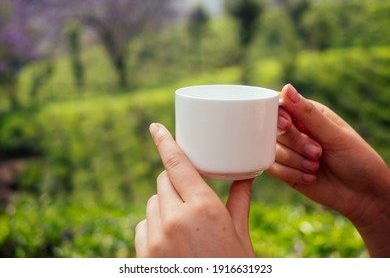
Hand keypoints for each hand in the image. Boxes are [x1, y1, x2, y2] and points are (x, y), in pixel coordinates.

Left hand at [135, 123, 255, 256]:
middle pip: (164, 182)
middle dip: (176, 183)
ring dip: (165, 206)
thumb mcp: (241, 234)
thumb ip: (239, 201)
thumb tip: (247, 176)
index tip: (155, 127)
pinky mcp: (144, 255)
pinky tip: (171, 240)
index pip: (178, 164)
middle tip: (191, 198)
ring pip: (152, 204)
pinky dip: (154, 227)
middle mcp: (176, 219)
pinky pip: (143, 226)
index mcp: (204, 208)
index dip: (165, 142)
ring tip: (184, 225)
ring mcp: (157, 238)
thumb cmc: (232, 266)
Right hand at [268, 84, 389, 256]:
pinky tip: (310, 177)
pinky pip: (273, 168)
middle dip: (295, 143)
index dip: (278, 115)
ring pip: (272, 150)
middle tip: (318, 152)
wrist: (363, 194)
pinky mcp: (285, 170)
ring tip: (316, 167)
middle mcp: (295, 131)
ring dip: (295, 161)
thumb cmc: (356, 159)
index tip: (287, 125)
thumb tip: (287, 88)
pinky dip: (291, 174)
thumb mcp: (335, 135)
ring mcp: (289, 151)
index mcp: (308, 115)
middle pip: (273, 130)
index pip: (281, 107)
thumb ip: (308, 114)